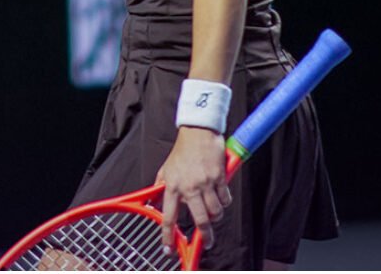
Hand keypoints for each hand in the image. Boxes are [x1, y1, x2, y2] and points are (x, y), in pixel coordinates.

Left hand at [156, 126, 231, 253]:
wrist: (197, 133)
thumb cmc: (182, 151)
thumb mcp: (166, 169)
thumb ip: (161, 187)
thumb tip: (155, 202)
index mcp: (172, 186)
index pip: (169, 216)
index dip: (168, 236)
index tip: (169, 248)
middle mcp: (189, 187)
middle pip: (200, 220)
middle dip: (205, 235)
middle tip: (207, 241)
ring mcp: (205, 183)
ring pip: (216, 212)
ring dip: (216, 214)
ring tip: (213, 209)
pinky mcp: (219, 178)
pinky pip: (226, 199)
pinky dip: (225, 201)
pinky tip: (220, 194)